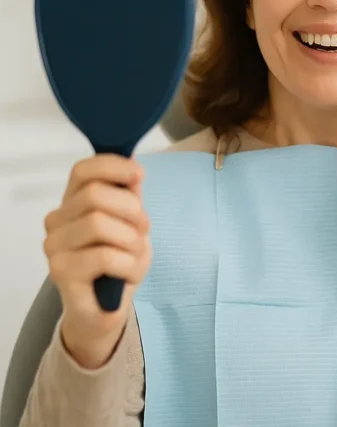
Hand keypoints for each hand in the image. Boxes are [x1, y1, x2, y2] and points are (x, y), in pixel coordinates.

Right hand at [44, 155, 151, 368]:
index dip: (114, 167)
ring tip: (134, 254)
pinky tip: (128, 272)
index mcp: (73, 203)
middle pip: (95, 195)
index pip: (83, 170)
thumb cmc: (119, 261)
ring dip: (131, 239)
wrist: (107, 307)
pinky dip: (128, 263)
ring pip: (98, 223)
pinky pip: (104, 256)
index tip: (139, 176)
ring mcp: (55, 247)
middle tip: (142, 231)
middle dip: (132, 211)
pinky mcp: (61, 272)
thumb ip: (130, 196)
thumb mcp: (132, 223)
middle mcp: (57, 221)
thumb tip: (134, 170)